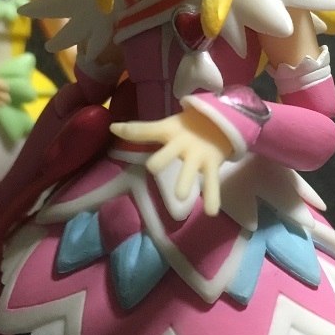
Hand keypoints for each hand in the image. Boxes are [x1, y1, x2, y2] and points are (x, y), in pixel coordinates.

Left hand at [110, 108, 232, 215]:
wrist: (221, 122)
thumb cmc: (187, 128)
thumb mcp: (167, 126)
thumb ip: (143, 131)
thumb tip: (112, 128)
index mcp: (168, 131)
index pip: (146, 130)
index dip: (130, 130)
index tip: (114, 129)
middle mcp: (182, 143)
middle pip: (168, 153)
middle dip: (160, 161)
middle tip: (152, 167)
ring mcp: (197, 155)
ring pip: (190, 170)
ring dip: (185, 182)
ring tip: (180, 196)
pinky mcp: (212, 165)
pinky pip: (212, 183)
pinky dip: (212, 197)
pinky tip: (211, 212)